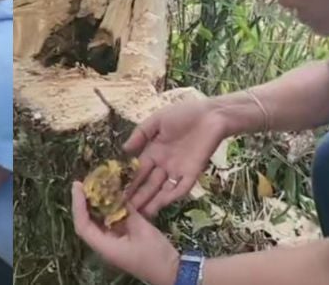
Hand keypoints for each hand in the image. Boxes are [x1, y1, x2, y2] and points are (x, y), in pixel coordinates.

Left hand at [72, 181, 179, 284]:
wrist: (172, 272)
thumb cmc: (156, 255)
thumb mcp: (142, 230)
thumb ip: (127, 212)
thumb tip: (116, 196)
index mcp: (106, 247)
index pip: (83, 225)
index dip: (78, 205)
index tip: (78, 186)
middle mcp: (105, 245)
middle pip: (87, 222)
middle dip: (83, 202)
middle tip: (84, 183)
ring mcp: (112, 243)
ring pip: (97, 222)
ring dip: (94, 205)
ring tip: (94, 186)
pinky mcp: (121, 240)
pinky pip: (109, 223)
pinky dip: (108, 210)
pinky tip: (111, 197)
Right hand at [123, 99, 227, 216]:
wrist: (211, 115)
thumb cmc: (183, 114)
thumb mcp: (157, 120)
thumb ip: (140, 134)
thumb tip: (124, 149)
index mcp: (153, 152)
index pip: (138, 171)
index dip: (128, 182)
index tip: (116, 194)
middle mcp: (164, 165)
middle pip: (148, 184)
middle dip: (137, 197)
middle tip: (124, 211)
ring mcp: (178, 170)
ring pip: (163, 190)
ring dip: (152, 202)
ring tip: (140, 215)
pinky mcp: (193, 173)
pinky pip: (181, 188)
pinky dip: (172, 196)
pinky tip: (161, 204)